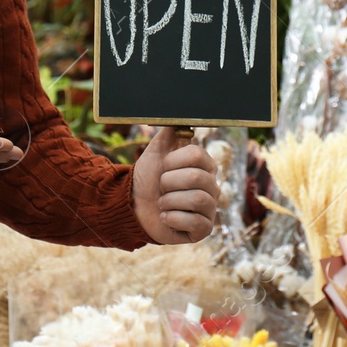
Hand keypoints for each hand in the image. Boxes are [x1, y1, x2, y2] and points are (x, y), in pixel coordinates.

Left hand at [133, 128, 220, 243]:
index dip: (173, 161)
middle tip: (161, 188)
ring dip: (170, 201)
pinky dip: (172, 219)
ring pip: (197, 199)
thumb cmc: (148, 178)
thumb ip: (169, 133)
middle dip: (169, 182)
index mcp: (205, 166)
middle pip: (196, 178)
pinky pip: (194, 222)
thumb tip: (178, 117)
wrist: (134, 206)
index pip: (197, 155)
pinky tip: (165, 217)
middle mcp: (212, 186)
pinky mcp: (204, 229)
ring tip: (162, 203)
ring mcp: (210, 209)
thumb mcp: (156, 151)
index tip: (163, 167)